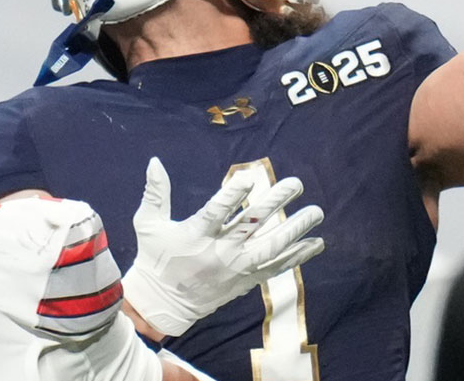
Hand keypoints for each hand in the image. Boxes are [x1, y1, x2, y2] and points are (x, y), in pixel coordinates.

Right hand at [122, 158, 324, 336]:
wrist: (163, 303)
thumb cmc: (155, 257)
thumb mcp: (148, 223)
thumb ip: (155, 192)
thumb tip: (155, 161)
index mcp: (195, 234)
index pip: (216, 211)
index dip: (232, 194)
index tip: (250, 177)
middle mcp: (219, 251)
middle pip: (252, 225)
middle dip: (276, 203)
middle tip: (295, 184)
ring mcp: (235, 268)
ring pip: (271, 247)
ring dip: (296, 229)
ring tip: (316, 212)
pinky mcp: (245, 280)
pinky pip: (276, 268)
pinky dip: (298, 256)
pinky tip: (316, 242)